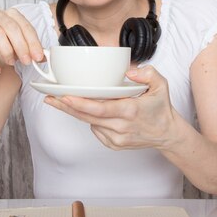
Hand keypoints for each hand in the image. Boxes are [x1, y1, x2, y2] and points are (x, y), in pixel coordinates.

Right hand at [0, 8, 42, 74]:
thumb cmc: (1, 49)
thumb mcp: (19, 49)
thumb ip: (31, 51)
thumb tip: (44, 57)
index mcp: (11, 14)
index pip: (25, 26)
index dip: (33, 42)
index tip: (38, 57)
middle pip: (12, 27)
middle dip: (22, 46)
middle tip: (27, 61)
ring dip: (7, 51)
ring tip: (11, 63)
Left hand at [44, 66, 177, 149]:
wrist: (167, 134)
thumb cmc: (161, 108)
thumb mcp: (161, 85)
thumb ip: (147, 74)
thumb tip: (129, 71)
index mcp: (130, 111)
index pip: (100, 108)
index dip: (80, 103)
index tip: (65, 96)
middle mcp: (121, 127)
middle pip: (87, 117)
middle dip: (66, 107)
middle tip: (50, 98)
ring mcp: (116, 138)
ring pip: (90, 123)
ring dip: (76, 112)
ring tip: (60, 101)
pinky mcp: (114, 144)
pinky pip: (95, 130)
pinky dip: (91, 120)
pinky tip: (92, 112)